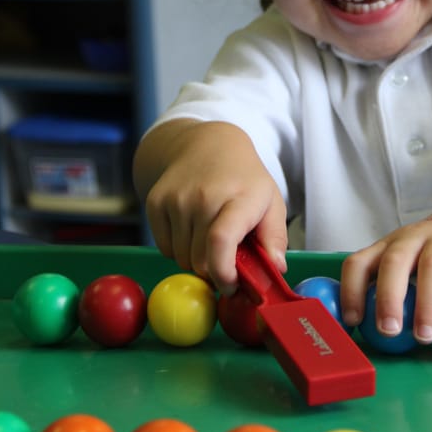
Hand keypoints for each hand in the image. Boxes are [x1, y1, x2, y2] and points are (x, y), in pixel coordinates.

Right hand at [138, 121, 287, 292]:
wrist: (207, 145)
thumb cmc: (244, 180)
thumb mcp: (271, 201)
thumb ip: (275, 237)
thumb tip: (275, 269)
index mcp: (239, 197)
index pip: (221, 241)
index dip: (223, 273)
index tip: (232, 286)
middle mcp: (204, 196)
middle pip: (200, 260)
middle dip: (215, 271)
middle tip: (227, 260)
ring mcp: (176, 199)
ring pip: (181, 259)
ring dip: (196, 260)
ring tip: (210, 238)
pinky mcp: (156, 202)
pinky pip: (164, 248)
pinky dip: (178, 249)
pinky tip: (192, 229)